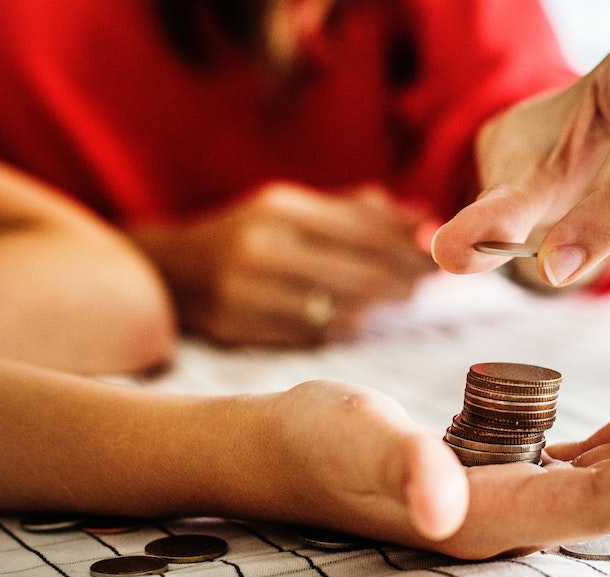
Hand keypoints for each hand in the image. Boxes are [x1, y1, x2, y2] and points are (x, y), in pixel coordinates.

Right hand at [133, 182, 437, 345]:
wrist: (171, 270)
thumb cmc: (247, 235)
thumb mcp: (293, 208)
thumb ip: (357, 211)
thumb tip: (424, 217)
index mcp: (280, 209)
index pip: (363, 230)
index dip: (408, 246)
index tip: (439, 254)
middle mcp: (261, 247)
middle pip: (357, 273)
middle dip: (402, 279)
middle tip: (430, 283)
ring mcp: (246, 291)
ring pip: (337, 309)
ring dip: (377, 307)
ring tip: (399, 297)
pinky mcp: (238, 326)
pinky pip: (310, 334)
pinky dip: (342, 327)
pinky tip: (357, 318)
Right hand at [260, 352, 609, 558]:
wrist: (282, 447)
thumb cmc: (312, 443)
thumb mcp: (354, 442)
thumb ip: (402, 470)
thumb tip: (440, 506)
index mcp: (489, 520)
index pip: (602, 502)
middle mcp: (514, 518)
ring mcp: (515, 494)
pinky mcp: (507, 468)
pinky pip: (589, 451)